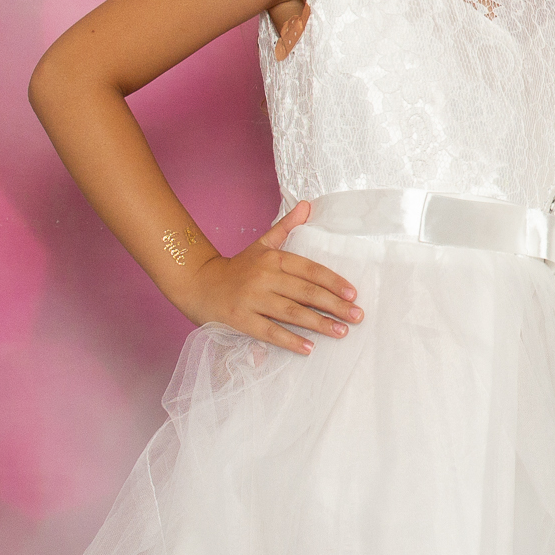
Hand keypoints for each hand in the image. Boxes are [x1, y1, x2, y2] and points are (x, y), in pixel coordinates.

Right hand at [177, 201, 359, 353]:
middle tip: (357, 316)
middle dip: (334, 305)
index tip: (353, 294)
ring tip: (341, 332)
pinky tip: (309, 348)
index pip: (310, 270)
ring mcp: (251, 299)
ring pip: (291, 312)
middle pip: (305, 292)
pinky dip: (290, 340)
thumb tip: (307, 205)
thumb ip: (286, 227)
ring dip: (319, 324)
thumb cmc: (238, 267)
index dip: (333, 281)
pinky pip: (269, 332)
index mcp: (273, 258)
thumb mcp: (262, 244)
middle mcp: (264, 277)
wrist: (197, 283)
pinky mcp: (240, 319)